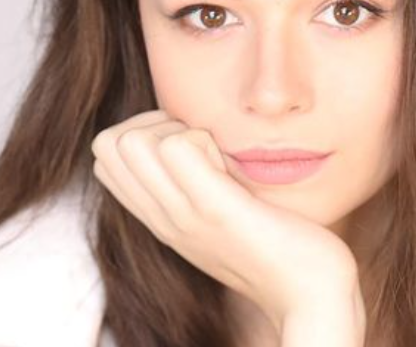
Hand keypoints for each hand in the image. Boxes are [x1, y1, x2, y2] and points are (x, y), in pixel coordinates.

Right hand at [90, 109, 360, 329]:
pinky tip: (233, 165)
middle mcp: (163, 218)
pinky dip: (204, 138)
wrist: (310, 294)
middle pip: (106, 143)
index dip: (143, 131)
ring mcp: (185, 216)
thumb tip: (196, 140)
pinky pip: (178, 147)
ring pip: (132, 141)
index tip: (191, 145)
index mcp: (162, 218)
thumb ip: (200, 186)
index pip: (105, 158)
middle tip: (202, 143)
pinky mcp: (216, 209)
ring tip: (217, 154)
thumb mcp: (223, 214)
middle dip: (153, 121)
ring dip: (177, 128)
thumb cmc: (280, 245)